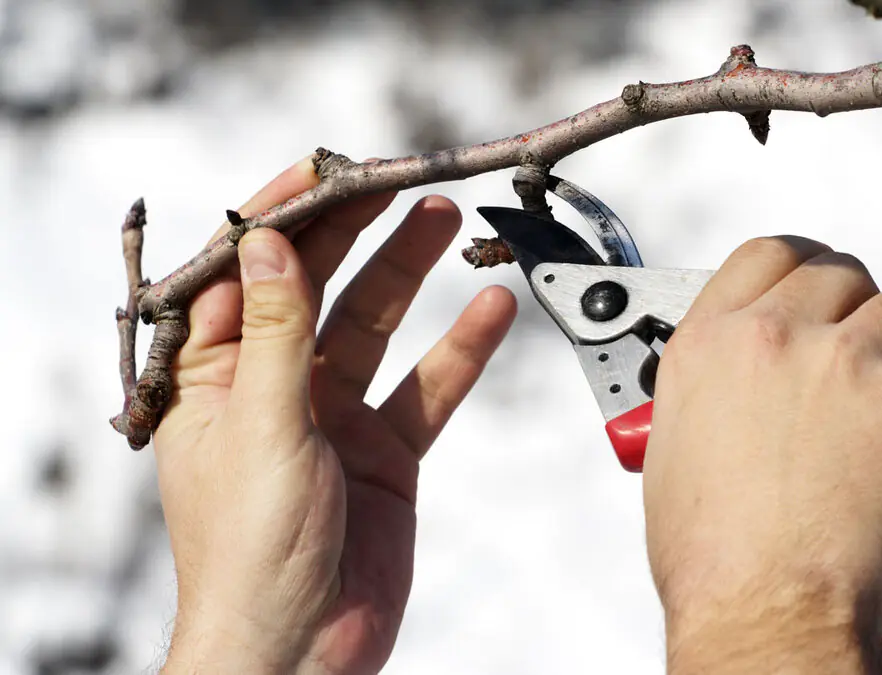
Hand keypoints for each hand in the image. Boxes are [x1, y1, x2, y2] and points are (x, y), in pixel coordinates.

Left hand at [154, 157, 516, 673]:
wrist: (301, 648)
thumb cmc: (250, 553)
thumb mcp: (260, 425)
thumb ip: (275, 332)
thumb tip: (272, 244)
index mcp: (213, 378)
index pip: (243, 276)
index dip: (282, 219)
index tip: (325, 171)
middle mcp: (274, 387)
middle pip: (317, 288)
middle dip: (356, 233)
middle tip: (398, 182)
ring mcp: (333, 417)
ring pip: (376, 327)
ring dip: (410, 274)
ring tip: (445, 220)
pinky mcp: (385, 451)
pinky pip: (427, 387)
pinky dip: (459, 351)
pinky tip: (490, 311)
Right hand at [642, 236, 881, 672]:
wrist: (760, 607)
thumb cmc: (713, 558)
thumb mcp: (676, 453)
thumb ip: (716, 401)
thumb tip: (753, 403)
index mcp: (709, 344)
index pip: (769, 255)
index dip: (808, 270)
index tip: (829, 295)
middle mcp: (775, 336)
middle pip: (846, 273)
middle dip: (869, 313)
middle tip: (881, 360)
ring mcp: (847, 361)